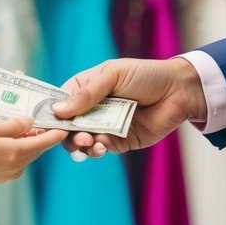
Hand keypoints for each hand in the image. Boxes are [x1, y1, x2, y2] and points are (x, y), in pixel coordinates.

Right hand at [0, 116, 65, 184]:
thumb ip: (13, 124)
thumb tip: (31, 121)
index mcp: (15, 152)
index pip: (45, 141)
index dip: (57, 130)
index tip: (66, 122)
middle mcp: (16, 167)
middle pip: (38, 148)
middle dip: (42, 133)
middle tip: (45, 117)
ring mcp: (8, 175)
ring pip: (27, 154)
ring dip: (29, 141)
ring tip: (24, 123)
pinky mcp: (0, 178)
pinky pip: (17, 161)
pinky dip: (19, 149)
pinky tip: (10, 138)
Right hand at [53, 57, 206, 156]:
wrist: (179, 91)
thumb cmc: (146, 75)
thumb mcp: (113, 75)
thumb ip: (87, 93)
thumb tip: (59, 110)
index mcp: (87, 88)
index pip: (61, 101)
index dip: (52, 112)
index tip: (46, 122)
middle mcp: (93, 108)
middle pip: (68, 126)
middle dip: (68, 133)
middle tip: (76, 136)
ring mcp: (106, 126)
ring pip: (83, 141)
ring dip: (81, 144)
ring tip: (89, 142)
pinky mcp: (120, 140)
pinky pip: (102, 148)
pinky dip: (99, 149)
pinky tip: (103, 145)